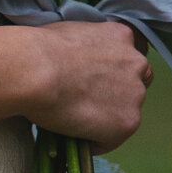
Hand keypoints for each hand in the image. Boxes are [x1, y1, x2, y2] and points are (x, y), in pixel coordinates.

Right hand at [25, 19, 151, 152]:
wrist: (35, 70)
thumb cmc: (40, 48)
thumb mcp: (72, 32)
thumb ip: (87, 46)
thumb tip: (76, 62)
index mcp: (122, 36)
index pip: (127, 59)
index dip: (112, 74)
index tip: (94, 83)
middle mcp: (136, 62)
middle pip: (134, 85)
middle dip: (116, 95)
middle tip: (87, 103)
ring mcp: (135, 94)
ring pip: (125, 112)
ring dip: (106, 118)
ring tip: (75, 121)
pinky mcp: (127, 122)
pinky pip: (111, 138)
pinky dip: (94, 140)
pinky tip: (72, 134)